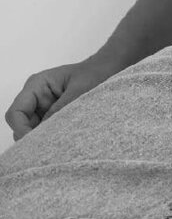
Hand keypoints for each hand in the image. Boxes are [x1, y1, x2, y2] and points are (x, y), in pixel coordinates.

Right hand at [4, 53, 123, 140]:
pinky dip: (50, 138)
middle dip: (31, 138)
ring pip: (31, 130)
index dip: (21, 130)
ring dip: (41, 139)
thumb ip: (60, 110)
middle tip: (47, 150)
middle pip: (20, 125)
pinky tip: (63, 142)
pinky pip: (45, 130)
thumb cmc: (95, 73)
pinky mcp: (52, 116)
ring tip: (58, 145)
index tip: (34, 145)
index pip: (16, 113)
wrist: (109, 69)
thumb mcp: (79, 90)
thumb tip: (44, 133)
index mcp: (37, 85)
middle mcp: (35, 97)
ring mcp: (42, 107)